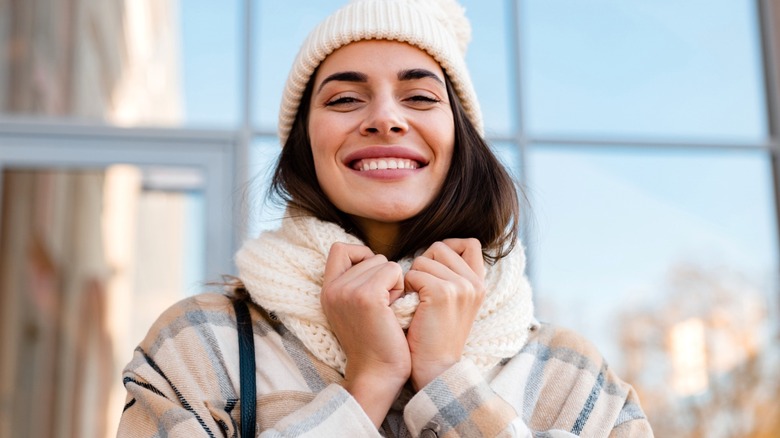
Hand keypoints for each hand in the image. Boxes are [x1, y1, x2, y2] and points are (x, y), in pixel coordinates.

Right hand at [320, 242, 409, 426]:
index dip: (361, 255)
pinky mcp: (367, 296)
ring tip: (388, 309)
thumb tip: (374, 257)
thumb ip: (355, 283)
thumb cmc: (376, 343)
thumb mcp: (354, 309)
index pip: (340, 249)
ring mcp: (348, 291)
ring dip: (393, 282)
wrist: (377, 375)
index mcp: (327, 291)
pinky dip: (400, 287)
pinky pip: (393, 270)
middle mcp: (333, 288)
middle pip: (369, 255)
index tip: (373, 278)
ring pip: (384, 262)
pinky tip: (394, 310)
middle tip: (383, 305)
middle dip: (383, 276)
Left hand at [404, 238, 485, 389]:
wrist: (434, 369)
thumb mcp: (452, 303)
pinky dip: (405, 289)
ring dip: (412, 278)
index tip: (434, 267)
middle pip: (440, 247)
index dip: (448, 247)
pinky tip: (411, 308)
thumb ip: (450, 276)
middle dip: (424, 263)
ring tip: (416, 303)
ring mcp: (461, 287)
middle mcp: (474, 283)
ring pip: (423, 259)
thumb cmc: (433, 336)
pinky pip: (413, 274)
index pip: (470, 243)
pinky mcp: (442, 293)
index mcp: (479, 284)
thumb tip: (433, 250)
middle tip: (420, 291)